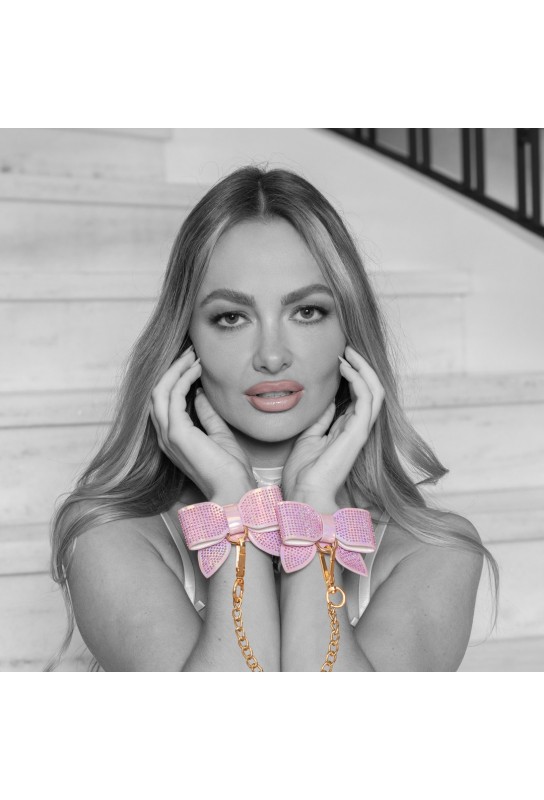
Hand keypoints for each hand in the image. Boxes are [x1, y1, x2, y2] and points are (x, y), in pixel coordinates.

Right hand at [149, 346, 256, 500]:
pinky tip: (197, 369)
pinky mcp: (177, 433)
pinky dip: (183, 377)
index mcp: (173, 438)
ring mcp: (168, 435)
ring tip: (192, 354)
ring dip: (175, 369)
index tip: (192, 362)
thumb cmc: (230, 470)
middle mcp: (165, 436)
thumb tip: (200, 394)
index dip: (175, 379)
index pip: (165, 402)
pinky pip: (172, 395)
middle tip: (190, 352)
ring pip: (159, 390)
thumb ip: (207, 415)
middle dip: (172, 369)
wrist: (234, 490)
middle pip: (157, 393)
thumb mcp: (219, 435)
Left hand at [281, 345, 384, 501]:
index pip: (358, 395)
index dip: (352, 375)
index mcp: (346, 429)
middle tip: (347, 348)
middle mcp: (357, 428)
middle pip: (371, 390)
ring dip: (363, 368)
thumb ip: (321, 418)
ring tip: (349, 352)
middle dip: (362, 366)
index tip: (338, 357)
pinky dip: (358, 379)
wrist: (303, 495)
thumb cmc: (303, 473)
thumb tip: (328, 398)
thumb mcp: (309, 436)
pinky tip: (344, 367)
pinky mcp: (358, 433)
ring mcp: (360, 431)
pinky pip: (367, 399)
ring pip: (375, 391)